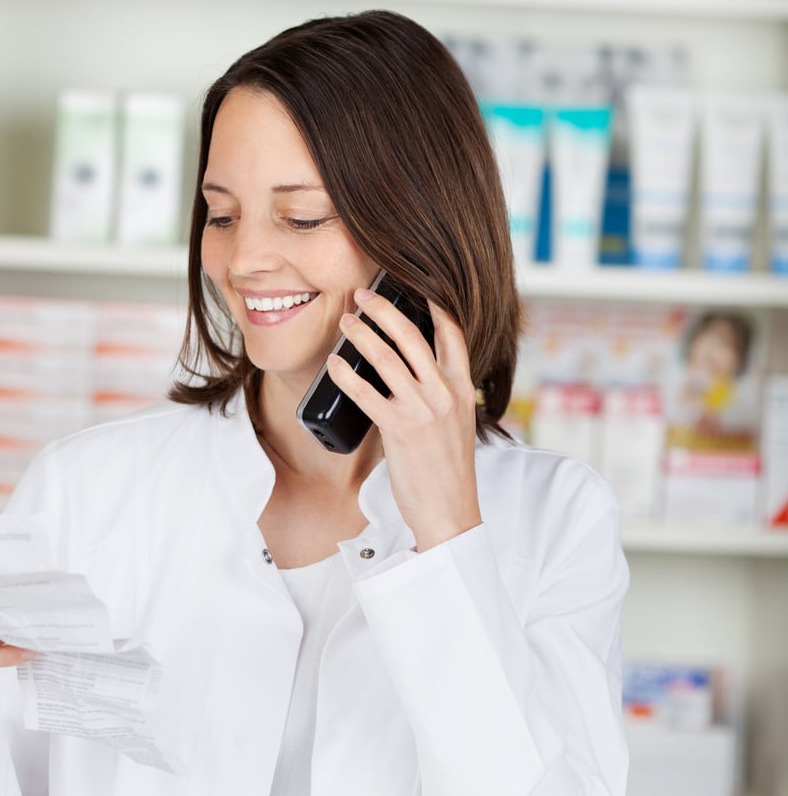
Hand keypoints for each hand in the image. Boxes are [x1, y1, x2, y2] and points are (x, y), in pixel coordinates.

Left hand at [326, 286, 481, 550]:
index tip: (412, 284)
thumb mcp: (456, 423)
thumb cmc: (448, 470)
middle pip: (412, 335)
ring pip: (387, 357)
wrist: (450, 511)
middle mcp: (444, 392)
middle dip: (383, 309)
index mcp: (461, 388)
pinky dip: (345, 375)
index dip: (433, 303)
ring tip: (345, 322)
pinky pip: (366, 393)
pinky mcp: (399, 429)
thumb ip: (440, 395)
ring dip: (361, 334)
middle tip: (362, 294)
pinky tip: (333, 365)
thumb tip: (411, 374)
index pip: (453, 332)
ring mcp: (422, 409)